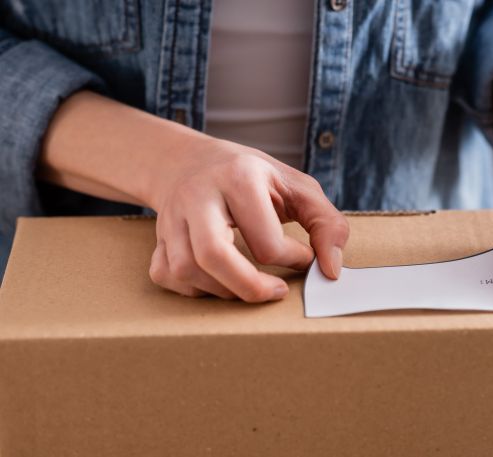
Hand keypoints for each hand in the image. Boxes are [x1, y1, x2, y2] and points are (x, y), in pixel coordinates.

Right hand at [146, 137, 348, 301]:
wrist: (192, 161)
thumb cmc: (254, 178)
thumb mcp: (299, 187)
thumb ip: (327, 224)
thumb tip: (331, 270)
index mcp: (239, 177)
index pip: (266, 240)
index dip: (293, 259)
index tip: (303, 257)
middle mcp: (199, 195)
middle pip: (213, 255)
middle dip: (249, 287)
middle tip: (275, 292)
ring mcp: (172, 216)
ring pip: (186, 270)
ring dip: (223, 290)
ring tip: (249, 284)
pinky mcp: (157, 237)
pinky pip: (165, 274)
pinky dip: (192, 289)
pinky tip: (217, 280)